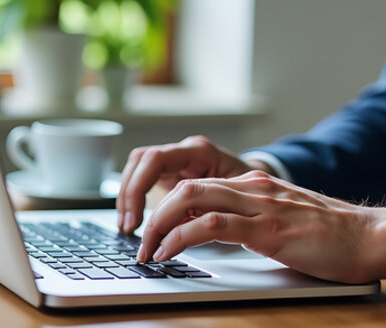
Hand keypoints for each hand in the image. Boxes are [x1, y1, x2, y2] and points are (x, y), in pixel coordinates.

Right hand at [116, 136, 266, 232]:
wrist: (259, 184)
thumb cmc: (252, 192)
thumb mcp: (235, 201)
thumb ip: (209, 212)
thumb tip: (183, 235)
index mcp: (200, 152)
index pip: (156, 160)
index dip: (139, 189)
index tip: (138, 221)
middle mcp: (184, 151)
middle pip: (140, 161)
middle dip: (129, 195)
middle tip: (128, 228)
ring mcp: (176, 160)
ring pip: (137, 168)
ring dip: (127, 197)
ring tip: (127, 228)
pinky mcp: (171, 173)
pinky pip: (142, 178)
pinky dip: (134, 199)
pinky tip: (134, 221)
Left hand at [135, 171, 385, 283]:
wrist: (373, 237)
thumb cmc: (334, 239)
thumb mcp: (284, 223)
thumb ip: (254, 221)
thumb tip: (219, 234)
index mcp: (255, 186)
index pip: (196, 183)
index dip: (165, 203)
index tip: (150, 228)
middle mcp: (253, 188)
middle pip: (184, 185)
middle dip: (152, 211)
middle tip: (138, 239)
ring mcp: (260, 206)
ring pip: (190, 198)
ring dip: (159, 224)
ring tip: (146, 249)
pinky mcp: (268, 229)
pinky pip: (212, 225)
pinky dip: (180, 237)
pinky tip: (168, 252)